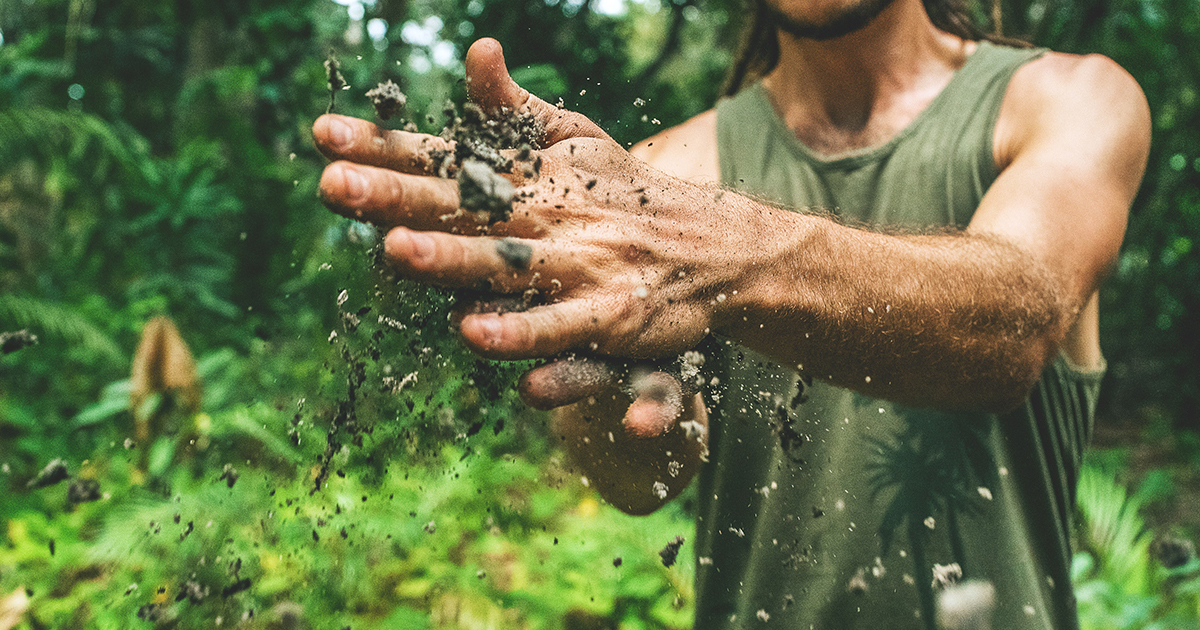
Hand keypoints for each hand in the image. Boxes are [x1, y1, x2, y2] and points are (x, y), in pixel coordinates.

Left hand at [313, 39, 752, 410]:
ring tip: (396, 252)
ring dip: (451, 259)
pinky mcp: (609, 315)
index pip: (443, 157)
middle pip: (460, 207)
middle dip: (394, 196)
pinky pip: (559, 327)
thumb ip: (514, 108)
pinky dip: (521, 331)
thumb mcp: (574, 140)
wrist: (714, 248)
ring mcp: (577, 265)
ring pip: (505, 264)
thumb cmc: (627, 196)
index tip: (320, 133)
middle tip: (331, 184)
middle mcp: (546, 216)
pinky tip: (475, 334)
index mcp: (528, 176)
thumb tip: (476, 47)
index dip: (383, 145)